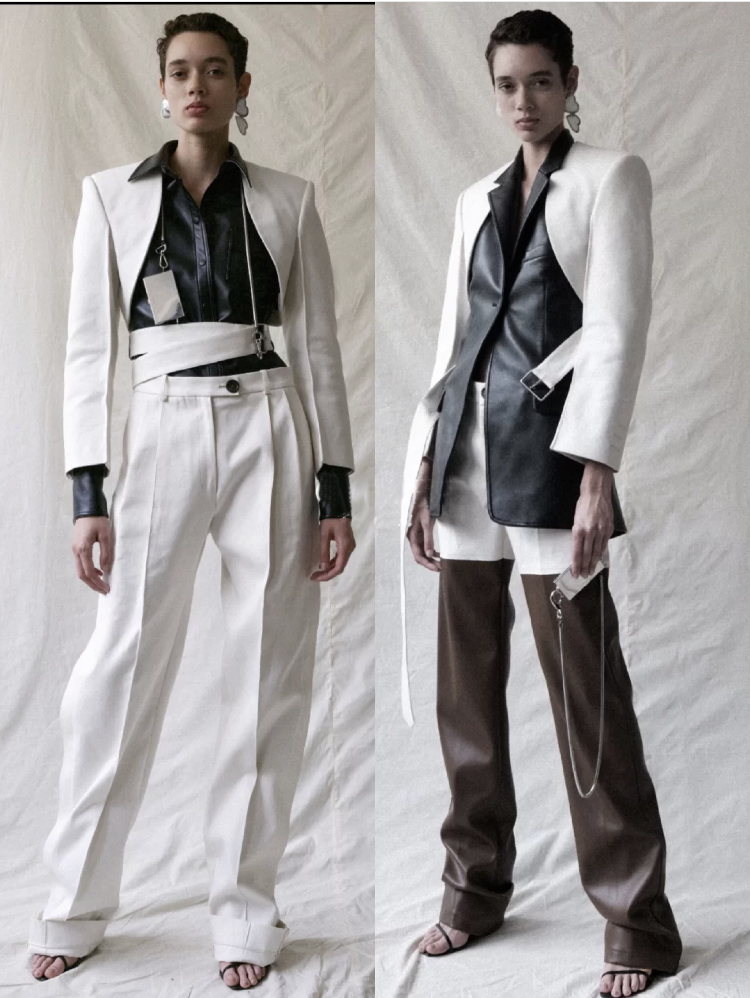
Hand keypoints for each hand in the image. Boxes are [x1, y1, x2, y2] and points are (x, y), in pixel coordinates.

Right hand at [72, 516, 111, 593]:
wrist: (87, 509)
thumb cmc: (97, 520)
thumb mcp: (105, 535)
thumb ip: (105, 553)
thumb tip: (106, 569)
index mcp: (83, 549)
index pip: (89, 572)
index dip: (98, 582)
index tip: (107, 588)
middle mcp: (76, 551)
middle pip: (82, 575)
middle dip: (93, 585)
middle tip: (104, 590)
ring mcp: (75, 550)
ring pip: (80, 570)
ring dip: (90, 579)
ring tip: (102, 584)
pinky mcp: (76, 548)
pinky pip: (81, 564)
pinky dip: (89, 571)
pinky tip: (99, 571)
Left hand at [310, 517, 355, 581]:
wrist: (338, 509)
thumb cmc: (330, 520)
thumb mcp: (324, 535)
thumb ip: (324, 552)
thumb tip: (323, 567)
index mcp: (345, 547)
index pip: (339, 567)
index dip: (328, 575)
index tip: (316, 578)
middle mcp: (350, 549)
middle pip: (340, 567)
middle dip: (328, 574)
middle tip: (314, 576)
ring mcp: (350, 547)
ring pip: (341, 563)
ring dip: (330, 569)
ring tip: (317, 572)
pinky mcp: (347, 545)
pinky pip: (341, 557)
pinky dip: (333, 562)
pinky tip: (324, 564)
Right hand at [407, 458, 439, 571]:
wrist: (423, 491)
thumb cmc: (424, 504)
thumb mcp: (427, 521)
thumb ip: (429, 538)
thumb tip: (430, 554)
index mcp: (412, 535)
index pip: (418, 556)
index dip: (428, 564)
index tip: (438, 569)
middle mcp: (413, 536)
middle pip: (420, 555)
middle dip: (430, 563)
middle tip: (442, 568)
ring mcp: (417, 533)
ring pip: (423, 550)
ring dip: (431, 558)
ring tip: (442, 562)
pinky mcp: (421, 530)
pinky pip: (425, 544)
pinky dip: (431, 550)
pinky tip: (439, 552)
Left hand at [571, 460, 613, 577]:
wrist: (596, 492)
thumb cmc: (583, 505)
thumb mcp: (575, 520)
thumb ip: (578, 534)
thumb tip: (580, 549)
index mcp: (579, 529)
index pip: (577, 552)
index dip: (576, 564)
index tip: (575, 573)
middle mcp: (590, 531)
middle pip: (588, 554)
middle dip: (585, 566)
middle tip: (584, 576)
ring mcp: (601, 530)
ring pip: (597, 551)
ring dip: (594, 562)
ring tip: (591, 571)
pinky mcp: (609, 528)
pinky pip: (604, 544)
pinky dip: (601, 553)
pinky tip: (599, 559)